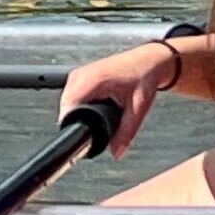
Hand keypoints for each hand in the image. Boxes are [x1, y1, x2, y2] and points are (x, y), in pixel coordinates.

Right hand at [60, 42, 177, 157]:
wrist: (148, 61)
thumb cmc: (144, 77)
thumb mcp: (139, 107)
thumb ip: (127, 132)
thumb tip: (116, 153)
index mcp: (94, 79)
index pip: (69, 105)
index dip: (73, 124)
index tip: (82, 136)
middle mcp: (83, 74)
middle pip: (66, 105)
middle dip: (76, 121)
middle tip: (94, 130)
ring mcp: (80, 73)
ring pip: (67, 100)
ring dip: (76, 113)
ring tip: (97, 117)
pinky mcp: (80, 75)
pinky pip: (71, 94)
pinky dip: (78, 105)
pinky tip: (92, 110)